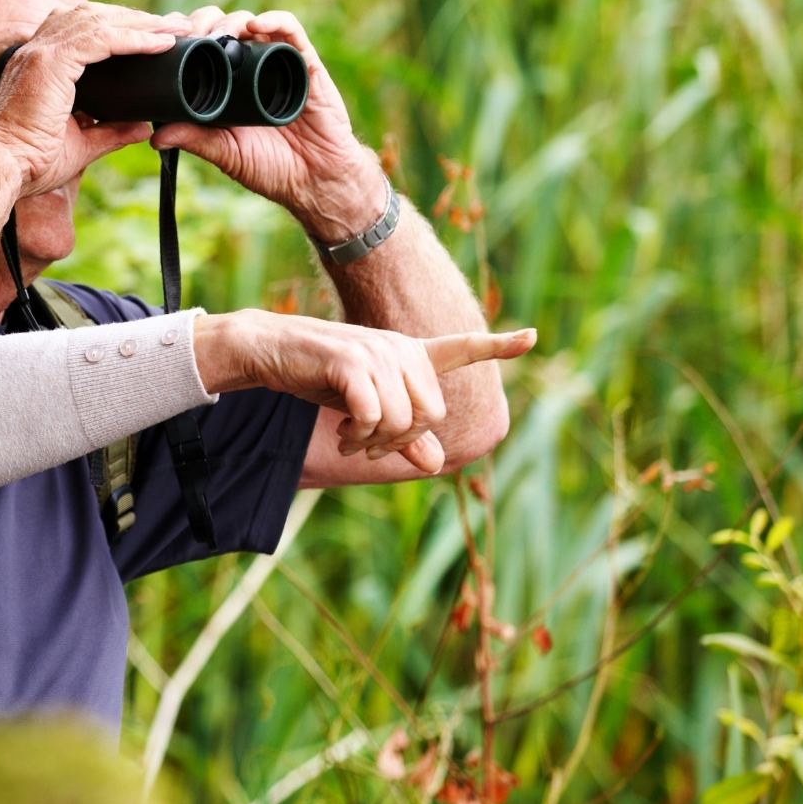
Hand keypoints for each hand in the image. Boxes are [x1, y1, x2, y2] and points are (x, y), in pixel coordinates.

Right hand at [0, 3, 190, 197]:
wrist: (4, 169)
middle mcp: (37, 50)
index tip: (153, 35)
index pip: (82, 29)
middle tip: (171, 25)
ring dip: (140, 23)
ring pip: (99, 21)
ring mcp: (41, 53)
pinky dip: (132, 38)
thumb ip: (110, 132)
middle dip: (134, 17)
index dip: (118, 27)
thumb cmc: (32, 162)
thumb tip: (142, 127)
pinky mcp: (50, 62)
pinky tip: (158, 43)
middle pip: (92, 16)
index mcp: (39, 64)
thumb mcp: (81, 144)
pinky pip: (100, 39)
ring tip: (173, 29)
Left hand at [151, 7, 382, 242]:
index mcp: (226, 84)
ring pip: (250, 22)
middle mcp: (249, 67)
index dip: (182, 36)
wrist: (317, 181)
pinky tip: (256, 25)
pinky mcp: (305, 63)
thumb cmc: (271, 168)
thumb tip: (154, 137)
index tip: (164, 40)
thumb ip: (195, 140)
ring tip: (217, 34)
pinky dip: (274, 20)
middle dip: (201, 23)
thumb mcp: (226, 153)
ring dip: (230, 21)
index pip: (200, 46)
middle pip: (221, 26)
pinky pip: (291, 31)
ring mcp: (277, 62)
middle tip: (188, 36)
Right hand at [193, 309, 536, 473]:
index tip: (532, 338)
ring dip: (375, 444)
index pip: (461, 347)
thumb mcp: (364, 408)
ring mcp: (378, 354)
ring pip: (403, 421)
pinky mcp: (353, 363)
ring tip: (350, 441)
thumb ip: (402, 435)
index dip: (498, 345)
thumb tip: (436, 465)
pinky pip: (374, 416)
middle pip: (431, 415)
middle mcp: (401, 350)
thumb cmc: (319, 377)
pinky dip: (358, 436)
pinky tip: (342, 436)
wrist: (270, 349)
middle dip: (401, 442)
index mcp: (409, 354)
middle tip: (368, 447)